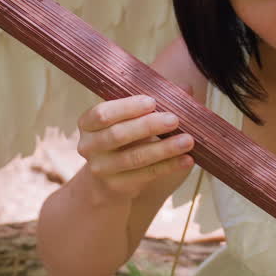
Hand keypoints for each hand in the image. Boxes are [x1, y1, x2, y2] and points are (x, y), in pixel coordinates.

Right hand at [75, 95, 194, 199]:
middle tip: (175, 119)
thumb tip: (186, 88)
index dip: (127, 107)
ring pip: (135, 158)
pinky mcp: (116, 186)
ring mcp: (101, 169)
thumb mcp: (128, 120)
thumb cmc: (123, 139)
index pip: (103, 114)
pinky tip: (187, 159)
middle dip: (148, 126)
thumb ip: (152, 104)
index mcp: (88, 124)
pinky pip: (146, 174)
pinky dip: (169, 166)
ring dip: (164, 148)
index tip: (153, 101)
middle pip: (118, 135)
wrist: (106, 181)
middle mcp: (88, 146)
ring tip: (188, 140)